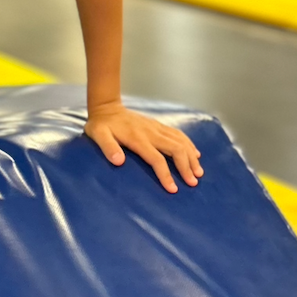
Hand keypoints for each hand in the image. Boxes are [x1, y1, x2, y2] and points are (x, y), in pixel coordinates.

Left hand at [85, 102, 202, 192]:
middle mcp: (151, 132)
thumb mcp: (98, 135)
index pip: (157, 159)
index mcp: (138, 138)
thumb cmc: (101, 126)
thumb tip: (119, 162)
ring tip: (199, 172)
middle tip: (193, 183)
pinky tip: (196, 153)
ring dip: (191, 156)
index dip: (166, 174)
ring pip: (180, 140)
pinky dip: (189, 144)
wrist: (106, 107)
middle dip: (186, 166)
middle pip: (175, 148)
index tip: (173, 189)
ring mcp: (156, 127)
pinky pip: (178, 134)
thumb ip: (108, 147)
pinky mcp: (158, 125)